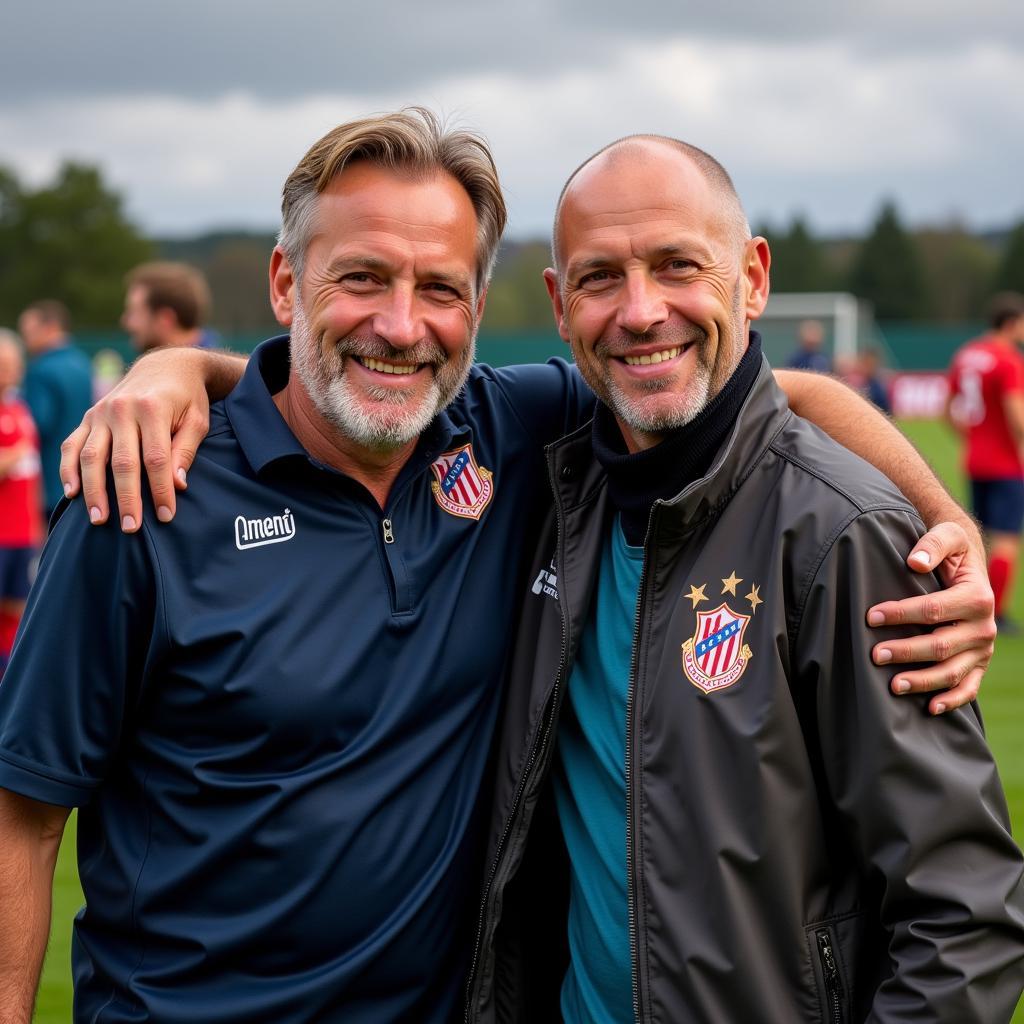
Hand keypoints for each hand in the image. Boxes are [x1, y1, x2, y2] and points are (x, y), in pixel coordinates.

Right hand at [59, 349, 211, 531]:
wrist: (165, 367)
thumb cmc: (187, 399)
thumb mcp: (197, 421)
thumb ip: (185, 451)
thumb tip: (177, 485)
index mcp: (153, 409)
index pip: (156, 459)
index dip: (160, 490)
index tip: (166, 516)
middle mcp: (122, 410)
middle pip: (122, 462)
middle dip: (126, 499)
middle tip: (131, 528)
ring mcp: (101, 413)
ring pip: (91, 457)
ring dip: (93, 491)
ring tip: (99, 520)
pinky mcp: (88, 418)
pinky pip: (72, 446)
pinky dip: (69, 470)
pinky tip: (72, 493)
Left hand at [867, 521, 994, 714]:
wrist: (968, 568)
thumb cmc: (951, 551)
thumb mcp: (948, 535)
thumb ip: (933, 544)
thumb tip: (916, 562)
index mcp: (976, 597)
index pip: (933, 609)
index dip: (901, 614)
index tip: (871, 616)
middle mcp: (983, 627)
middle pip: (940, 645)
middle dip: (906, 651)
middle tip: (874, 655)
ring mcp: (981, 649)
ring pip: (952, 671)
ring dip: (922, 681)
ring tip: (892, 686)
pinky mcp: (978, 664)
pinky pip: (968, 687)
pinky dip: (952, 700)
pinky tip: (929, 708)